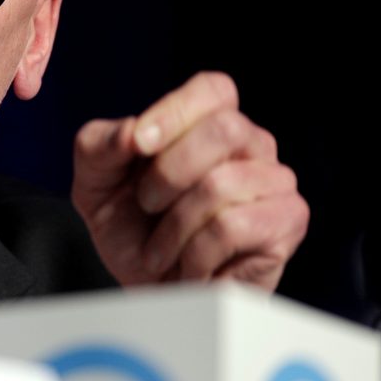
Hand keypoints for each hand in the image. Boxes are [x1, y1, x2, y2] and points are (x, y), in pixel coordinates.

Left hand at [71, 71, 307, 290]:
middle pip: (224, 129)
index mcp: (211, 121)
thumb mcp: (94, 181)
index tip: (137, 145)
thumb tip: (129, 132)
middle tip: (146, 205)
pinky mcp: (286, 223)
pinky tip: (189, 267)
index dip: (174, 112)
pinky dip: (194, 254)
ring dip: (173, 226)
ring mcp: (276, 183)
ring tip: (163, 246)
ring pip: (222, 185)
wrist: (146, 290)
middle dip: (168, 173)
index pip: (213, 90)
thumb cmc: (128, 227)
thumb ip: (99, 145)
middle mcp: (252, 144)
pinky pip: (233, 226)